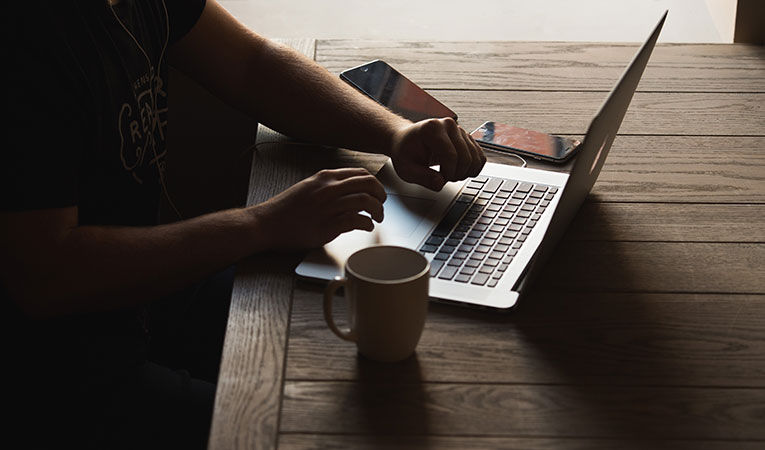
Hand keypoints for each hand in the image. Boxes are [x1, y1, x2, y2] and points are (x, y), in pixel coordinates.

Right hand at [252, 168, 385, 249]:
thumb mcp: (308, 187)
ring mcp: (329, 206)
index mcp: (325, 177)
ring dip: (377, 211)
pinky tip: (367, 227)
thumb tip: (347, 190)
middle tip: (382, 204)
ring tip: (377, 218)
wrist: (267, 223)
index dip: (374, 183)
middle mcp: (329, 188)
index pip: (360, 173)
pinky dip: (367, 224)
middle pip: (368, 184)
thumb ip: (327, 186)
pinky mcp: (328, 225)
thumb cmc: (285, 209)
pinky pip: (357, 220)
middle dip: (381, 194)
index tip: (377, 192)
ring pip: (366, 201)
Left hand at [388, 118, 485, 190]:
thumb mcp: (406, 169)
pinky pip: (480, 156)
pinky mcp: (467, 138)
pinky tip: (460, 171)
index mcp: (432, 129)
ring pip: (476, 158)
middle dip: (457, 174)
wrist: (408, 141)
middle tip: (444, 178)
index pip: (450, 155)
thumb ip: (422, 177)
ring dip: (465, 172)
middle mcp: (448, 125)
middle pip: (466, 157)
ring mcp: (460, 130)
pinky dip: (473, 168)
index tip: (439, 179)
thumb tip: (440, 183)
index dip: (447, 173)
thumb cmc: (406, 153)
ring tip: (451, 174)